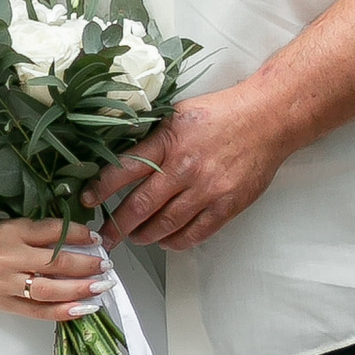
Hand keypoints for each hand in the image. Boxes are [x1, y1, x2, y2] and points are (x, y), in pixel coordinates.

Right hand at [0, 215, 107, 319]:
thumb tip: (79, 241)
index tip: (97, 238)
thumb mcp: (11, 225)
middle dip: (87, 265)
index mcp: (12, 232)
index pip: (53, 232)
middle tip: (107, 265)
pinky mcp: (3, 303)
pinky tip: (82, 309)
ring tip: (101, 287)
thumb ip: (40, 234)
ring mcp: (6, 283)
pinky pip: (37, 311)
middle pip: (56, 263)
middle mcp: (9, 258)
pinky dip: (62, 312)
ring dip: (80, 289)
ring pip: (50, 290)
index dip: (79, 235)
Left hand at [92, 90, 290, 251]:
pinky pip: (196, 233)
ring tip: (136, 238)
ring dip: (145, 236)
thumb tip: (124, 159)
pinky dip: (177, 241)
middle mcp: (184, 168)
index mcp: (168, 141)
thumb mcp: (178, 115)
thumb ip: (153, 138)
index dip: (101, 188)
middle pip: (141, 205)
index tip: (87, 201)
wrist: (267, 119)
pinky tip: (166, 241)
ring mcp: (206, 189)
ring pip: (166, 224)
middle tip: (107, 236)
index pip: (124, 169)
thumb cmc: (223, 113)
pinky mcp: (227, 205)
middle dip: (118, 226)